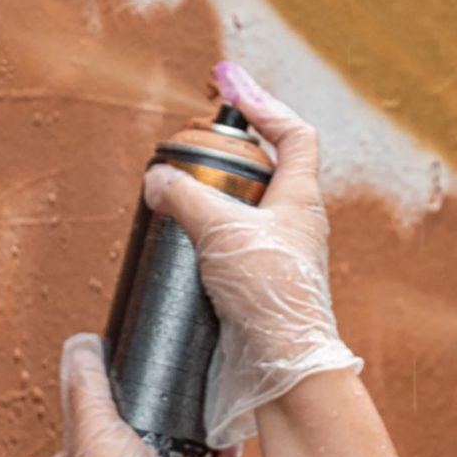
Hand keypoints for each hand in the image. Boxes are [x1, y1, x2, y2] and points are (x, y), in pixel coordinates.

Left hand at [49, 332, 242, 456]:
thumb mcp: (90, 426)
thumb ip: (85, 385)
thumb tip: (80, 344)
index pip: (80, 434)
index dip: (95, 410)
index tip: (117, 387)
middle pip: (135, 441)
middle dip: (157, 419)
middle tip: (173, 394)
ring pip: (178, 456)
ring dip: (195, 435)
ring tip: (208, 408)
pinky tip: (228, 439)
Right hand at [142, 62, 361, 449]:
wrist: (281, 371)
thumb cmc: (270, 299)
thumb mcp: (222, 231)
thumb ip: (185, 195)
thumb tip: (156, 179)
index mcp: (300, 199)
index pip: (294, 134)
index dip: (264, 104)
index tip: (229, 86)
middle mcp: (292, 225)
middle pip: (262, 170)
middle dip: (226, 153)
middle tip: (188, 144)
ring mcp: (273, 258)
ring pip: (239, 213)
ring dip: (207, 199)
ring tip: (171, 193)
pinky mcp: (252, 289)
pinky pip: (224, 250)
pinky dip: (198, 240)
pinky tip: (173, 246)